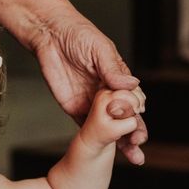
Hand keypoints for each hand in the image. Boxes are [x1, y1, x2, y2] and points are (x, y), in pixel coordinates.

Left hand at [32, 14, 146, 163]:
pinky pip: (89, 126)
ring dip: (122, 140)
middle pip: (125, 116)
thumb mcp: (98, 49)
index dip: (136, 108)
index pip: (133, 98)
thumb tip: (131, 84)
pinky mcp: (75, 108)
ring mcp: (92, 102)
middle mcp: (108, 92)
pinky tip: (109, 151)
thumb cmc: (77, 34)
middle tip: (138, 142)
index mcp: (118, 78)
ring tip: (133, 154)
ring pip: (110, 125)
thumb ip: (112, 69)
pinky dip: (100, 139)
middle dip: (134, 130)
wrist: (49, 35)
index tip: (138, 115)